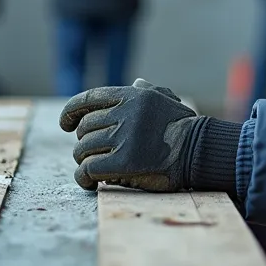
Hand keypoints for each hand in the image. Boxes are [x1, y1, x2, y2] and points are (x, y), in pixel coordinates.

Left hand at [59, 78, 203, 191]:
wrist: (199, 150)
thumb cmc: (184, 127)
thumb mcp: (166, 100)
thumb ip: (148, 91)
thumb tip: (137, 82)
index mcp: (131, 96)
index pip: (88, 99)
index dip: (71, 111)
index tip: (66, 124)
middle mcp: (123, 113)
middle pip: (84, 129)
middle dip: (84, 143)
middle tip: (93, 154)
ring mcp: (122, 138)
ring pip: (83, 150)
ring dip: (85, 162)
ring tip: (95, 169)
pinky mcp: (123, 162)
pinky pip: (88, 170)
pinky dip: (84, 178)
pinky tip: (90, 183)